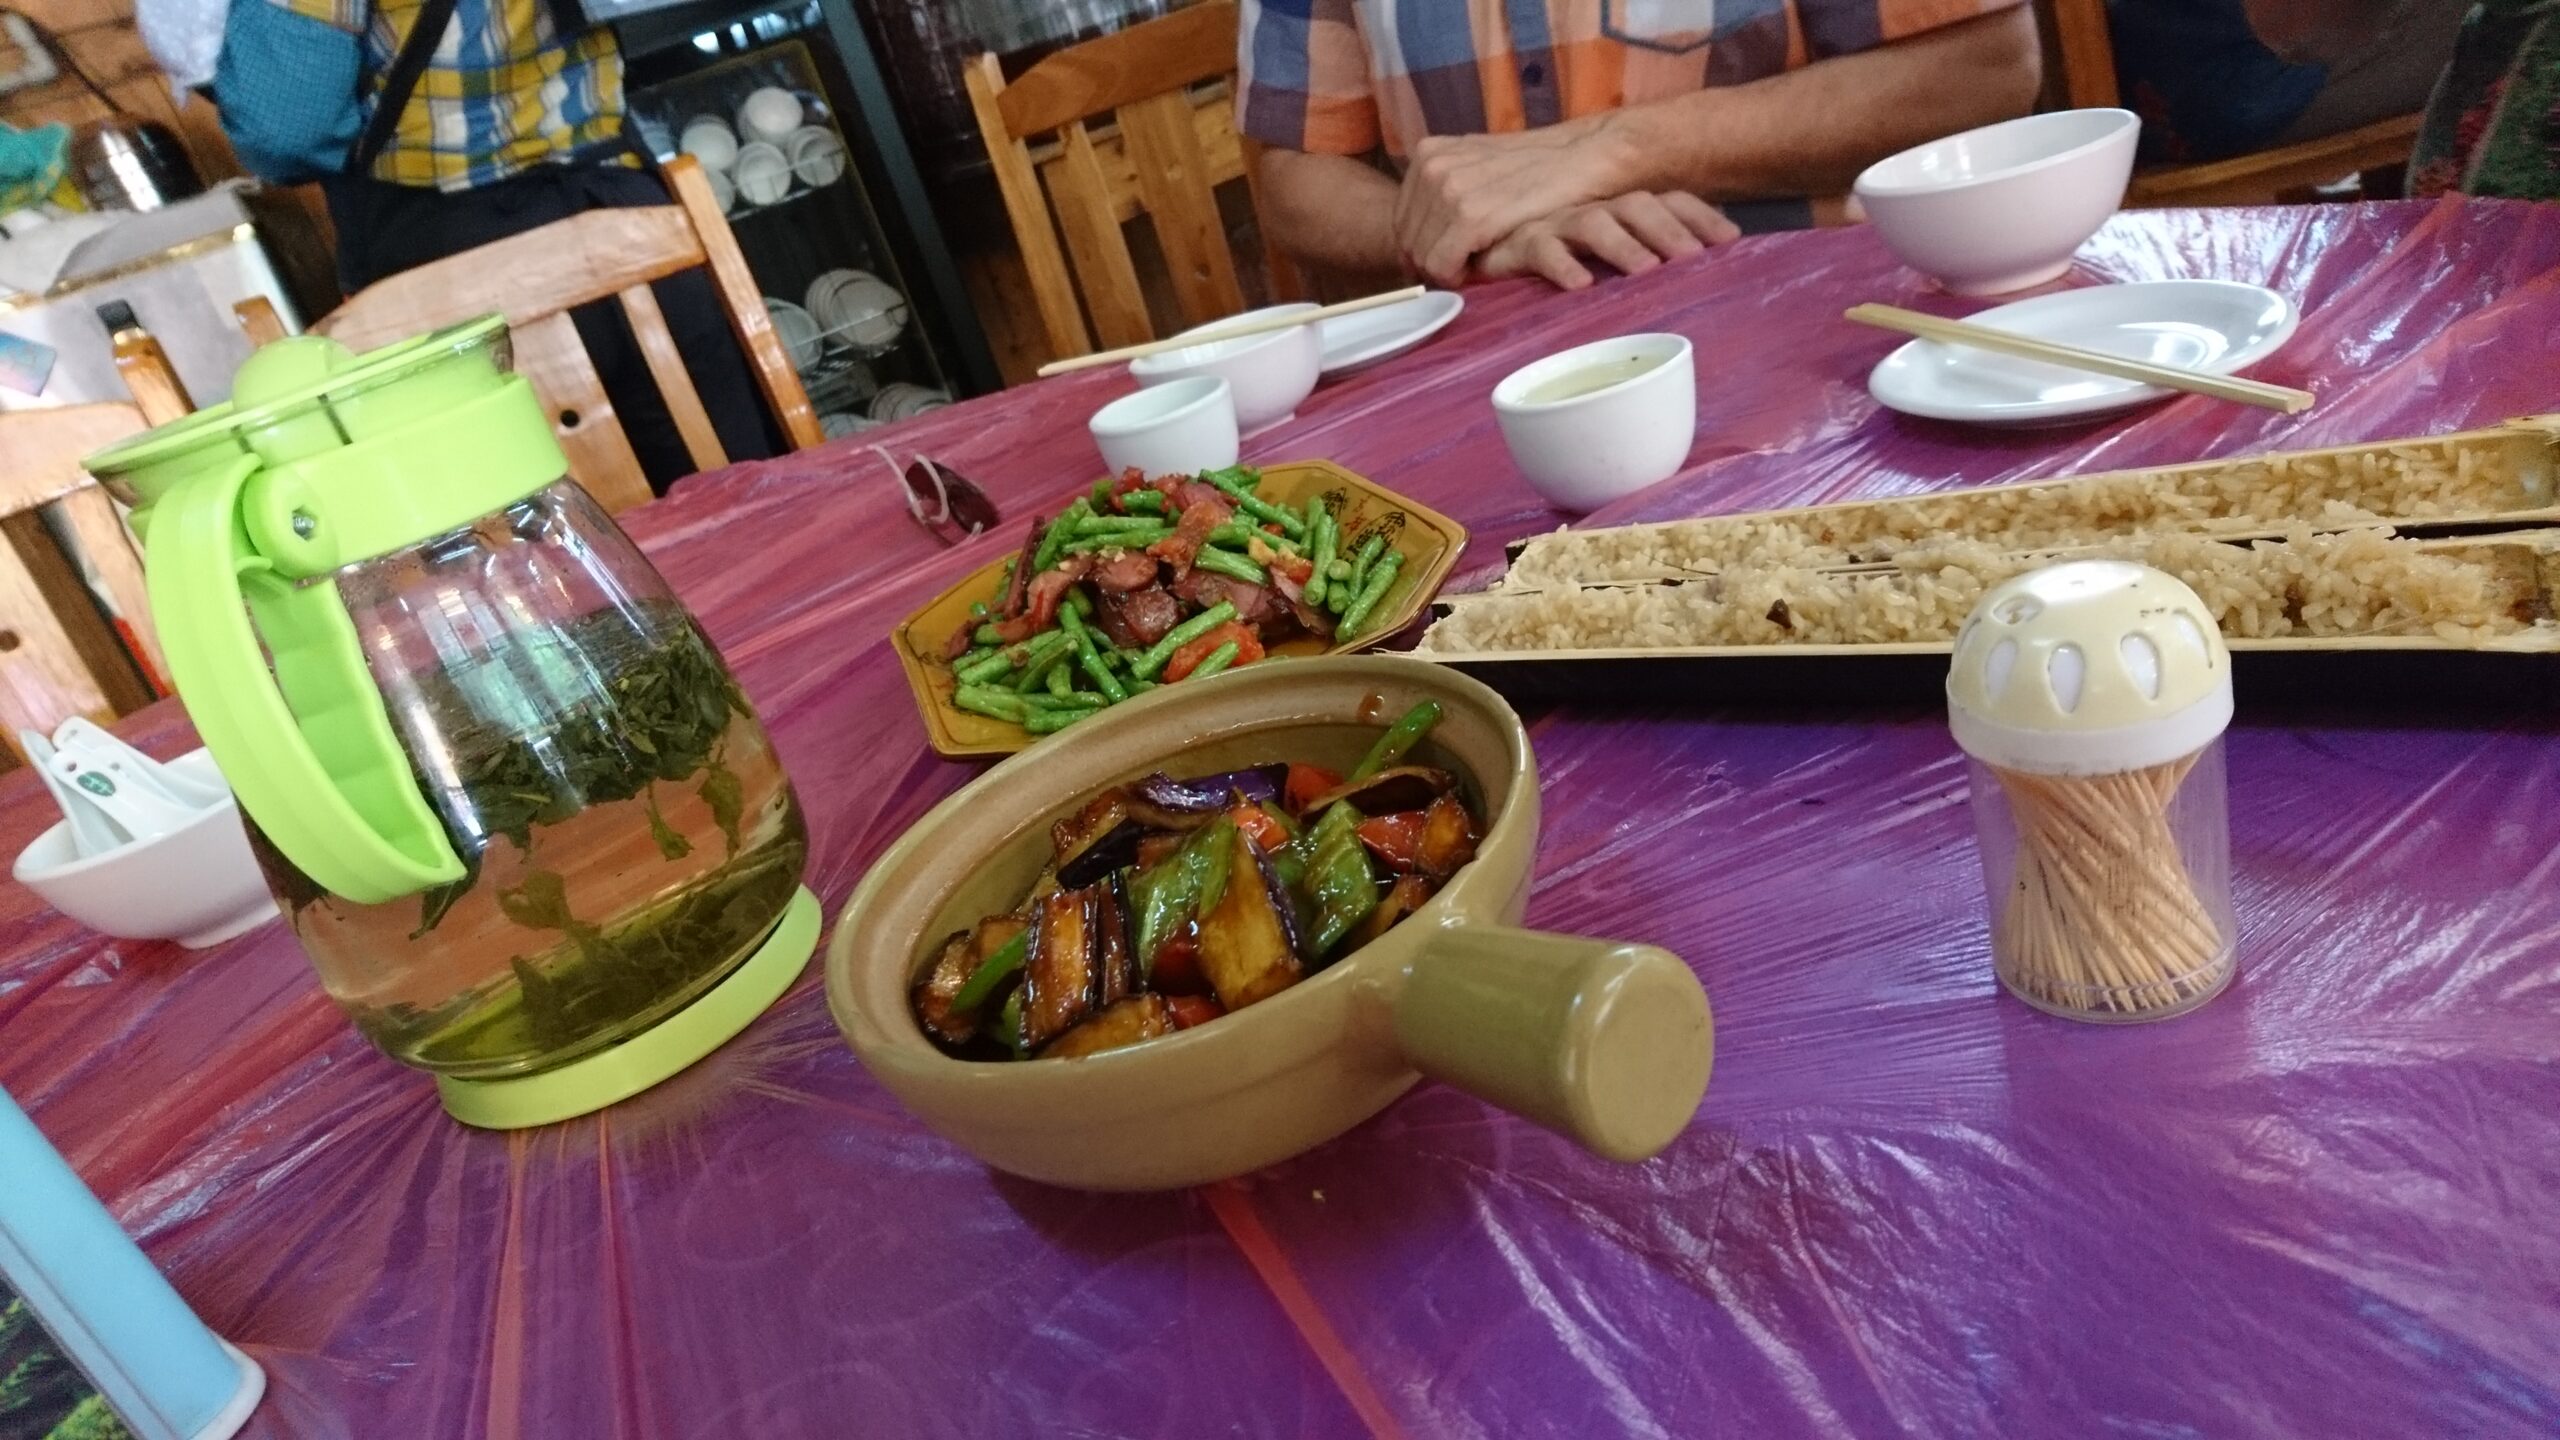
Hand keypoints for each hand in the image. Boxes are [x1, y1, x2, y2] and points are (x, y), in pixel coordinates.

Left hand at [1393, 123, 1632, 286]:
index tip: (1448, 260)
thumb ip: (1446, 189)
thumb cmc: (1537, 169)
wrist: (1585, 155)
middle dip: (1432, 262)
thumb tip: (1416, 235)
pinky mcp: (1471, 214)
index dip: (1422, 248)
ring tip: (1478, 264)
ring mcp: (1449, 188)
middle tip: (1464, 269)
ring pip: (1422, 257)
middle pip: (1407, 241)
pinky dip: (1457, 276)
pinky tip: (1481, 269)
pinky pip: (1442, 265)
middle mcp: (1432, 166)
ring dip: (1447, 270)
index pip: (1402, 221)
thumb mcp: (1479, 166)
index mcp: (1428, 153)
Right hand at [1474, 193, 1739, 289]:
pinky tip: (1580, 285)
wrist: (1484, 247)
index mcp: (1623, 208)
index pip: (1671, 200)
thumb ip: (1645, 264)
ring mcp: (1558, 222)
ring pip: (1596, 222)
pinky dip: (1561, 265)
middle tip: (1693, 259)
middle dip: (1669, 231)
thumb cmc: (1559, 261)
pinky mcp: (1519, 242)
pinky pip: (1541, 248)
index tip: (1730, 241)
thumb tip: (1704, 281)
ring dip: (1623, 245)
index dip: (1702, 216)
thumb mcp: (1610, 261)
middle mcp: (1595, 208)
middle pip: (1639, 206)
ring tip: (1646, 271)